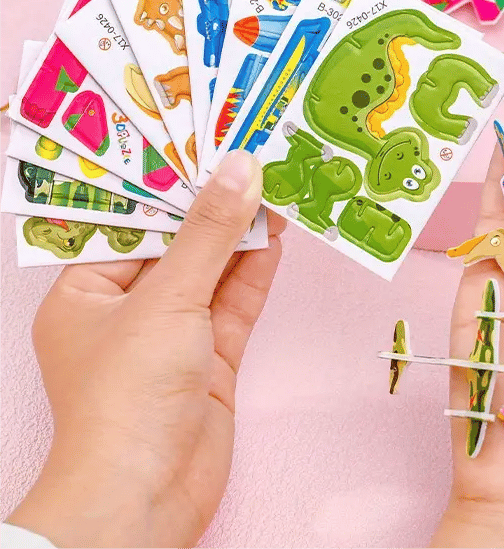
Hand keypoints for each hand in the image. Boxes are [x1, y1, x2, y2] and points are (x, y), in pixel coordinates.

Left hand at [7, 150, 284, 547]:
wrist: (148, 498)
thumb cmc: (127, 398)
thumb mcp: (168, 299)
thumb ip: (210, 232)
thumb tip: (240, 169)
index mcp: (87, 291)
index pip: (134, 221)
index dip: (171, 183)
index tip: (206, 146)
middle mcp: (127, 310)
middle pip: (178, 244)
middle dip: (214, 206)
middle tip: (251, 161)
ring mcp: (172, 334)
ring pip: (212, 272)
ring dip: (242, 235)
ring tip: (274, 188)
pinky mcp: (209, 358)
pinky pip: (234, 304)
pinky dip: (255, 272)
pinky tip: (275, 238)